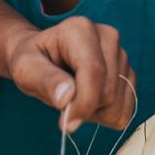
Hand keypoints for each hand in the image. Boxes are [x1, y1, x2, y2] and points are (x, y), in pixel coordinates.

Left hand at [3, 17, 134, 132]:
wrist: (44, 57)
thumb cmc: (33, 61)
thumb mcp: (26, 69)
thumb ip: (45, 81)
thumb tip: (66, 98)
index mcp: (80, 30)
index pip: (94, 71)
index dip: (83, 103)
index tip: (66, 124)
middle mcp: (108, 37)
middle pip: (108, 91)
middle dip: (86, 109)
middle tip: (63, 106)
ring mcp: (122, 54)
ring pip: (119, 103)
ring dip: (96, 113)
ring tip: (75, 99)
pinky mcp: (128, 72)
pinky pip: (127, 108)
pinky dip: (107, 115)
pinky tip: (89, 102)